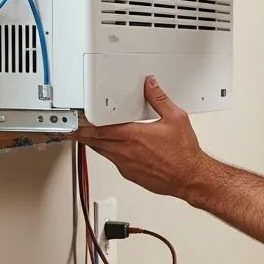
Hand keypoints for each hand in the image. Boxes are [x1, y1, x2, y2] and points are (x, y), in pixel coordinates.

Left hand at [75, 76, 205, 198]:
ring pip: (103, 153)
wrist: (190, 177)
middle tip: (74, 129)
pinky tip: (114, 149)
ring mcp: (127, 166)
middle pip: (95, 142)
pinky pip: (114, 162)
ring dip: (95, 144)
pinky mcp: (131, 175)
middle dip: (83, 135)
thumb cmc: (184, 153)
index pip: (100, 129)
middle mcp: (126, 152)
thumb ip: (159, 99)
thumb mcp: (175, 118)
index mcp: (134, 136)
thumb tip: (150, 85)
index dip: (84, 125)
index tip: (76, 121)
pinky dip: (109, 154)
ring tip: (89, 137)